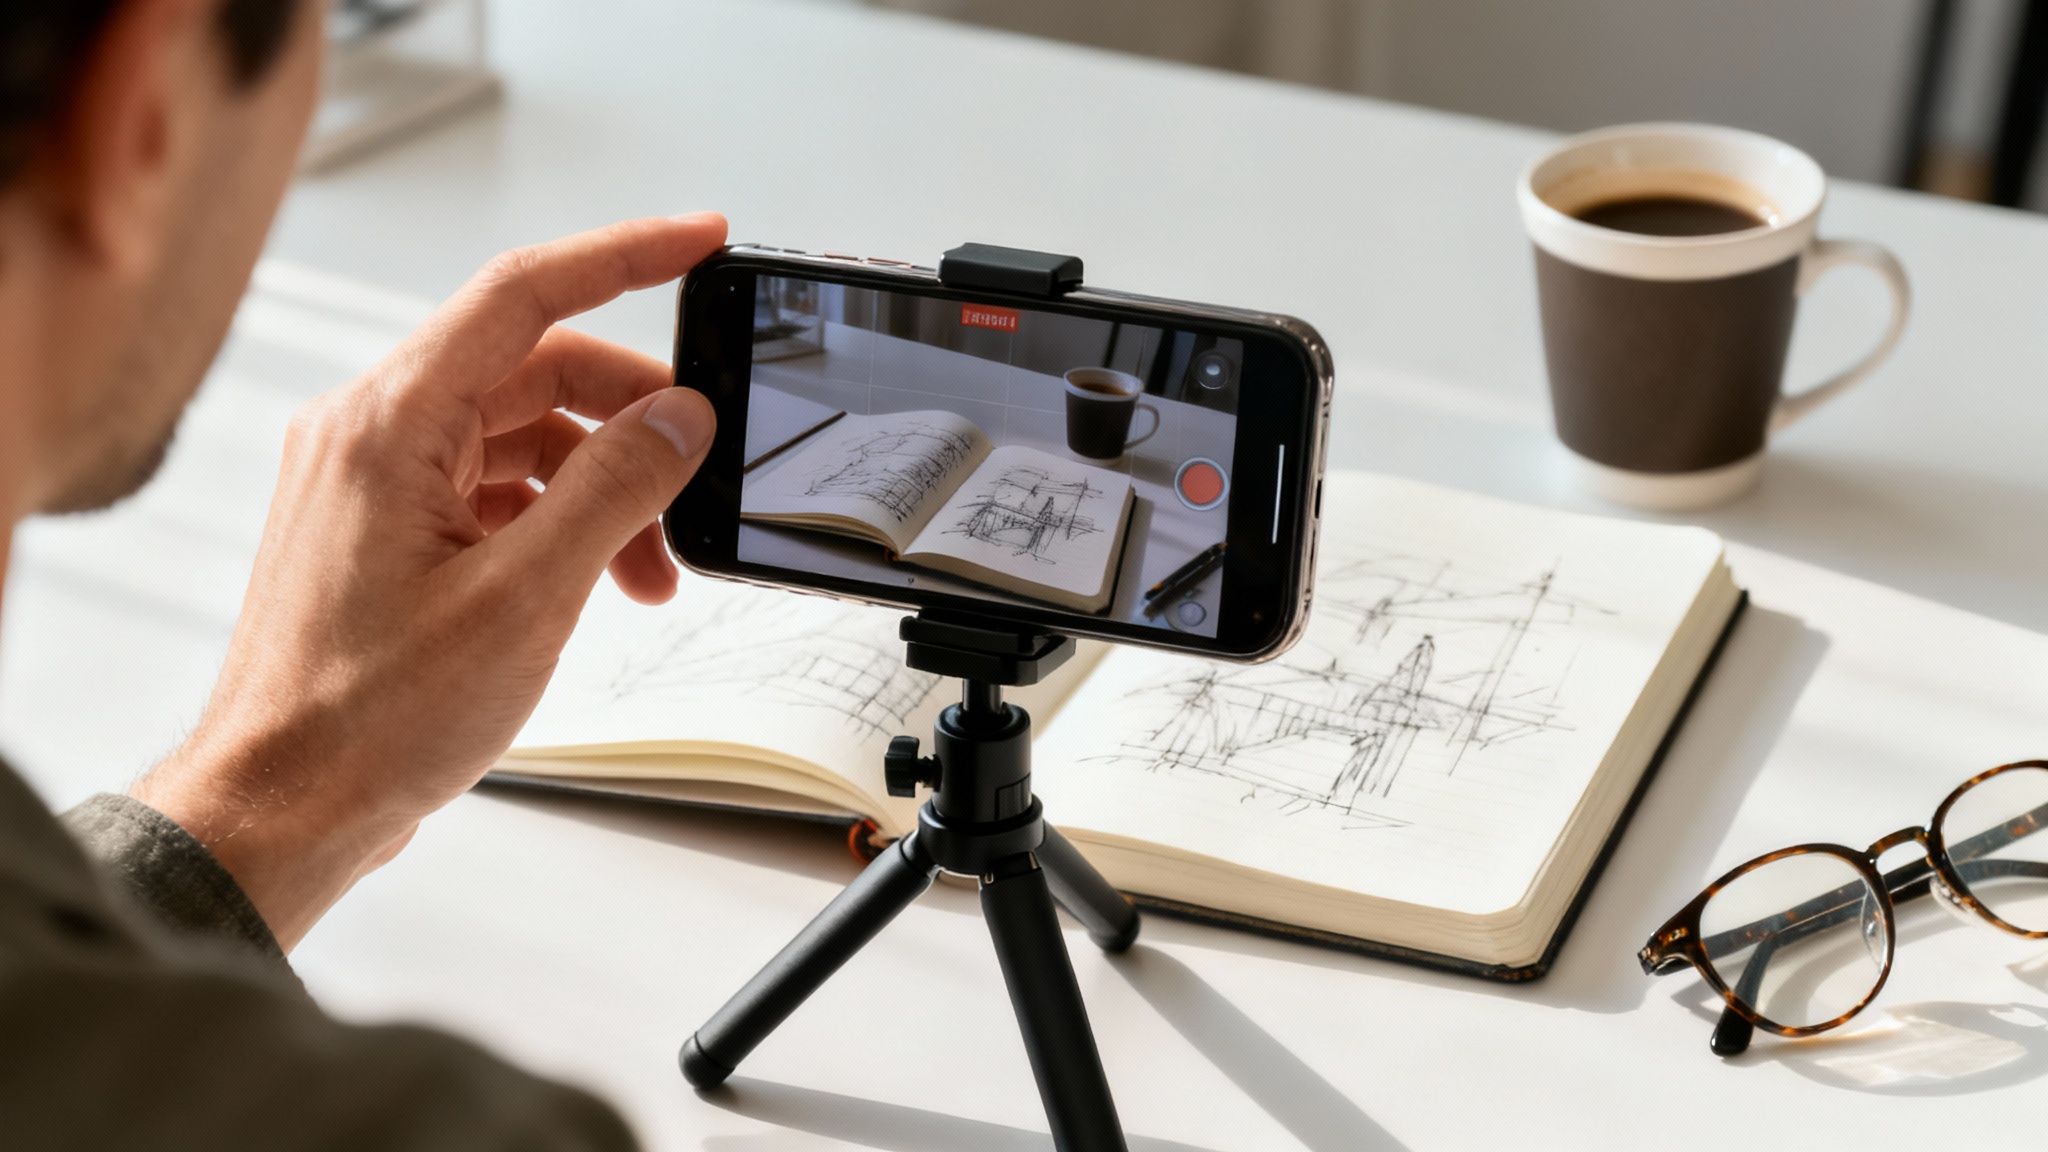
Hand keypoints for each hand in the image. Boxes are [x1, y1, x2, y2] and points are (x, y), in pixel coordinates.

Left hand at [133, 214, 726, 948]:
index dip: (626, 256)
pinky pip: (494, 488)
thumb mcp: (526, 598)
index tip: (703, 241)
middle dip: (632, 416)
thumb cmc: (367, 719)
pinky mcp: (387, 531)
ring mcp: (375, 482)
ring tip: (655, 566)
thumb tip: (679, 419)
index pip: (524, 293)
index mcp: (390, 424)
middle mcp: (371, 434)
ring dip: (604, 486)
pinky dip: (561, 520)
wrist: (284, 807)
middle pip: (534, 369)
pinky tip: (604, 579)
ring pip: (521, 437)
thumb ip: (613, 490)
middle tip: (701, 464)